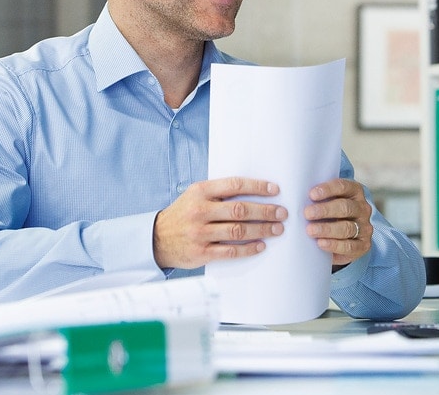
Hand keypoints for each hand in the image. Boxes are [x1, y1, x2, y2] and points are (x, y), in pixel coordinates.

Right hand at [153, 177, 285, 269]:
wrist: (157, 238)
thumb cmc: (183, 214)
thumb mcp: (195, 196)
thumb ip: (218, 192)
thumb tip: (253, 191)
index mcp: (200, 192)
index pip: (234, 185)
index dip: (257, 187)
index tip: (275, 190)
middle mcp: (200, 211)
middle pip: (240, 210)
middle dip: (265, 211)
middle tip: (282, 213)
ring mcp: (200, 233)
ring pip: (238, 231)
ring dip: (261, 230)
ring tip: (277, 229)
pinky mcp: (201, 252)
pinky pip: (230, 251)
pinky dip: (248, 249)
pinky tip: (260, 246)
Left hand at [304, 178, 372, 266]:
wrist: (344, 239)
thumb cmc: (329, 215)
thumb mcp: (326, 202)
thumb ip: (316, 197)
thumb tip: (293, 194)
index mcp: (354, 191)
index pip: (343, 186)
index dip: (327, 189)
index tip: (311, 194)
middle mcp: (362, 208)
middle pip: (345, 207)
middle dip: (324, 210)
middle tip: (307, 213)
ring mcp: (365, 227)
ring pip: (347, 227)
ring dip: (327, 229)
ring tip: (310, 230)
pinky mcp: (363, 245)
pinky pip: (350, 246)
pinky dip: (334, 245)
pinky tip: (320, 243)